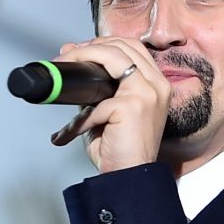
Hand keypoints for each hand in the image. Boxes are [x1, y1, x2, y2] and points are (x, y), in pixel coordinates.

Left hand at [49, 37, 170, 172]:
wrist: (129, 179)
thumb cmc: (121, 151)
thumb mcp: (110, 112)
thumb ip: (98, 89)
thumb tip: (74, 63)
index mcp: (157, 86)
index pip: (132, 48)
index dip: (104, 44)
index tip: (79, 50)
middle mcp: (158, 86)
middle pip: (124, 45)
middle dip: (91, 45)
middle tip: (68, 55)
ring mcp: (148, 93)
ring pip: (113, 55)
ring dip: (84, 55)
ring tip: (65, 64)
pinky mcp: (132, 106)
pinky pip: (97, 99)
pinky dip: (82, 113)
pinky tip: (75, 127)